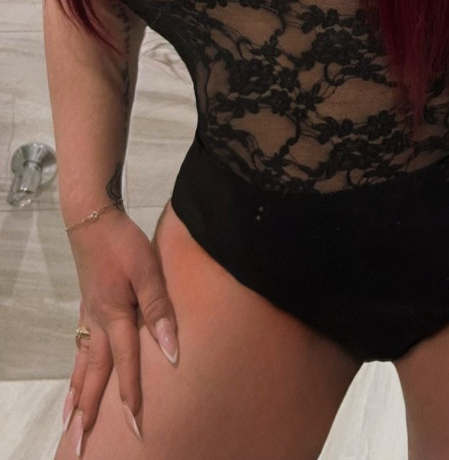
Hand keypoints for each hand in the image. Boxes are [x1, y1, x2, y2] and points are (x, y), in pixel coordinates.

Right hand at [63, 210, 178, 449]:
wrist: (92, 218)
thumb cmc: (123, 242)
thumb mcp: (148, 270)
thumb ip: (159, 309)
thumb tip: (170, 349)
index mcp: (115, 315)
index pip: (126, 363)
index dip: (131, 394)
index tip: (135, 424)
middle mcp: (98, 322)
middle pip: (94, 374)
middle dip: (90, 411)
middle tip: (81, 444)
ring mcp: (89, 315)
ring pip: (81, 365)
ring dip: (77, 396)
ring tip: (70, 425)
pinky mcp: (88, 307)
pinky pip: (79, 349)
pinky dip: (75, 371)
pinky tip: (75, 380)